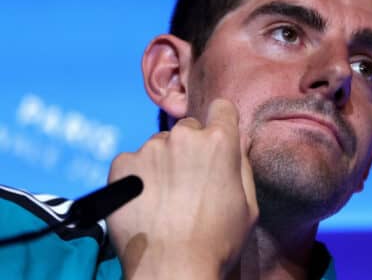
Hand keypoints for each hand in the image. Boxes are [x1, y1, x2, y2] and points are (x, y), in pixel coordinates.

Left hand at [106, 99, 258, 279]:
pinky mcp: (122, 165)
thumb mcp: (248, 205)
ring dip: (162, 163)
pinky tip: (145, 203)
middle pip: (189, 129)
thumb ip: (242, 166)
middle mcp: (183, 137)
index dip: (221, 123)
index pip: (221, 108)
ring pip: (159, 147)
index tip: (216, 139)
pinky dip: (137, 178)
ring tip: (166, 200)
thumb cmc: (217, 242)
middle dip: (190, 148)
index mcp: (219, 142)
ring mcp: (150, 149)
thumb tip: (236, 144)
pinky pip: (132, 162)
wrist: (172, 270)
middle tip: (189, 182)